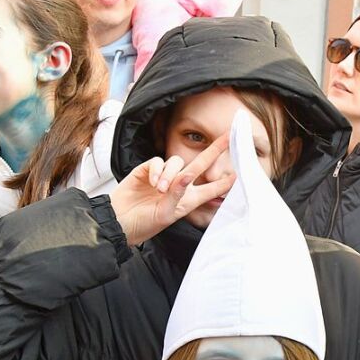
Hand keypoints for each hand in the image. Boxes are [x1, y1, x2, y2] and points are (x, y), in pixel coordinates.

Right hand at [110, 135, 234, 246]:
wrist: (120, 221)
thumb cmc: (145, 223)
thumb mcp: (165, 214)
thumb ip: (177, 194)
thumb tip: (186, 176)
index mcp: (188, 200)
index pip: (210, 189)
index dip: (224, 183)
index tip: (239, 175)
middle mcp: (179, 186)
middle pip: (200, 164)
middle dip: (214, 150)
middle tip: (228, 136)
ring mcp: (164, 176)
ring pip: (175, 162)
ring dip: (170, 174)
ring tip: (161, 190)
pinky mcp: (148, 170)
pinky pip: (157, 162)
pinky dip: (157, 170)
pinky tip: (153, 183)